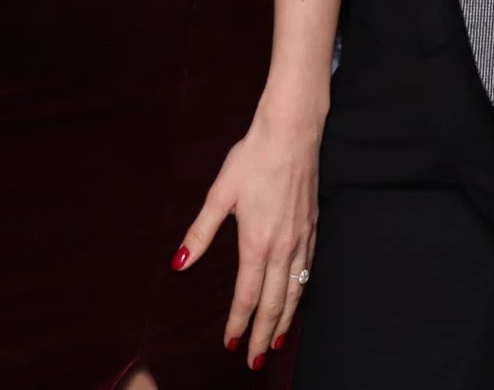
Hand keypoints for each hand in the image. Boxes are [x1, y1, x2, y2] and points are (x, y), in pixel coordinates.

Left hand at [173, 92, 321, 367]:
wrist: (293, 131)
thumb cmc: (253, 158)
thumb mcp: (220, 193)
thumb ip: (200, 233)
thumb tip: (179, 264)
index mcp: (256, 242)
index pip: (246, 295)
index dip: (238, 323)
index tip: (230, 345)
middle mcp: (282, 247)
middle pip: (274, 302)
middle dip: (263, 334)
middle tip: (255, 361)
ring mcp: (302, 238)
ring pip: (295, 290)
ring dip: (285, 320)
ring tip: (276, 343)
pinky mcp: (314, 227)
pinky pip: (308, 271)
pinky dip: (301, 293)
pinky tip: (297, 299)